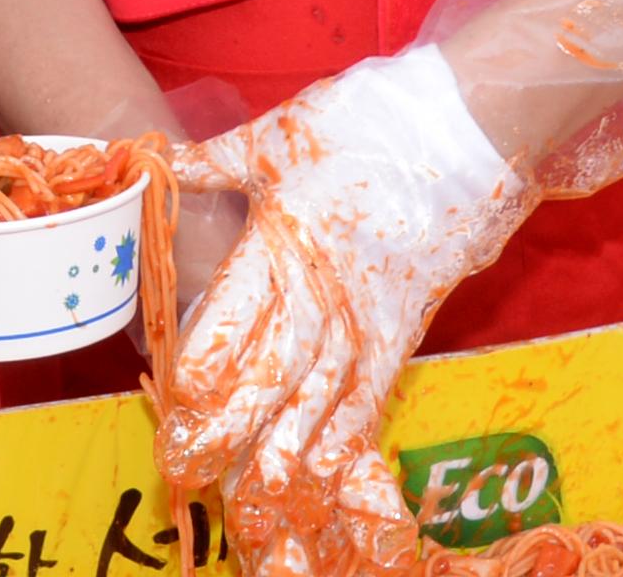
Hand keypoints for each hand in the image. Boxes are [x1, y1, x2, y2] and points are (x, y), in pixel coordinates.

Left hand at [158, 50, 527, 576]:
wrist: (470, 124)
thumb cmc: (368, 117)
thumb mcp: (279, 131)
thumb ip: (214, 161)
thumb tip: (152, 162)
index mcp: (286, 234)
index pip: (237, 311)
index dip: (206, 360)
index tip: (172, 399)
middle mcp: (326, 284)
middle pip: (274, 368)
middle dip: (232, 425)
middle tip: (189, 470)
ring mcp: (370, 311)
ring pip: (321, 395)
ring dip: (287, 452)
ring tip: (253, 505)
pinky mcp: (406, 324)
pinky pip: (373, 392)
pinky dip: (348, 437)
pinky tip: (324, 477)